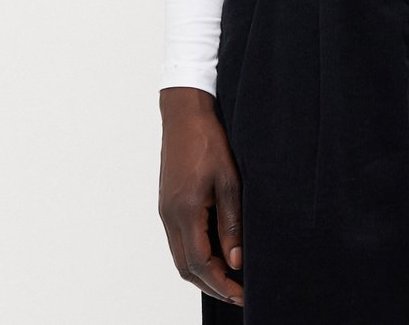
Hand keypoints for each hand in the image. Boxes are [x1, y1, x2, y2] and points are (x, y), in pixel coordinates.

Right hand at [158, 88, 243, 307]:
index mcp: (185, 211)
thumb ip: (231, 222)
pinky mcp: (167, 203)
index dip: (221, 284)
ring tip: (229, 277)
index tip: (242, 295)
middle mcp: (170, 216)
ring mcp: (166, 211)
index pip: (200, 264)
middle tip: (237, 293)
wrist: (185, 113)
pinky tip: (215, 250)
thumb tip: (236, 260)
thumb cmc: (209, 140)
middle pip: (186, 268)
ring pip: (180, 256)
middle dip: (211, 285)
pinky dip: (195, 254)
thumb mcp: (229, 179)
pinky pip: (178, 240)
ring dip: (202, 272)